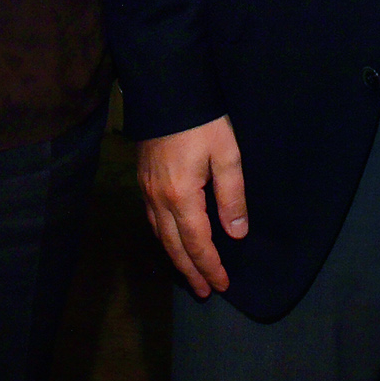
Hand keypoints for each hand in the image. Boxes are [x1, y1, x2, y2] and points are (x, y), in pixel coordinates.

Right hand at [136, 115, 247, 298]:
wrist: (167, 88)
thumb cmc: (201, 120)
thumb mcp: (226, 155)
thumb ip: (232, 196)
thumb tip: (236, 233)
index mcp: (181, 196)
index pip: (197, 243)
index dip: (210, 266)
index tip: (222, 285)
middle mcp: (158, 198)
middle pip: (173, 245)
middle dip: (190, 270)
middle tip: (204, 292)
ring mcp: (146, 188)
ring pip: (159, 234)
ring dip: (174, 257)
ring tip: (188, 273)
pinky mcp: (143, 177)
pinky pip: (151, 218)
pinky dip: (162, 237)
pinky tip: (169, 238)